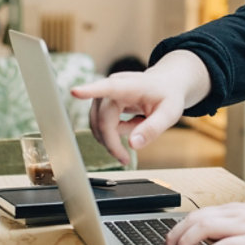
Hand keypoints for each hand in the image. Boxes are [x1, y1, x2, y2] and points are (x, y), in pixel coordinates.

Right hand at [70, 51, 210, 166]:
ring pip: (98, 125)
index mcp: (130, 86)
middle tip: (125, 159)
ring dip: (115, 135)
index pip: (108, 88)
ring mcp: (104, 94)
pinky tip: (132, 124)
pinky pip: (101, 124)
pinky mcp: (101, 102)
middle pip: (102, 121)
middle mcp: (112, 87)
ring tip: (139, 126)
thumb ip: (152, 129)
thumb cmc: (168, 96)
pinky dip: (115, 131)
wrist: (165, 84)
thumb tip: (132, 145)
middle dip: (112, 143)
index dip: (90, 91)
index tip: (75, 91)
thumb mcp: (170, 113)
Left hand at [162, 195, 244, 244]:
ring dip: (186, 243)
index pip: (198, 214)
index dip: (178, 227)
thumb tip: (209, 236)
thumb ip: (234, 223)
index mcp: (236, 210)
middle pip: (196, 219)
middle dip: (176, 236)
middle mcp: (239, 215)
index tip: (168, 241)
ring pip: (206, 228)